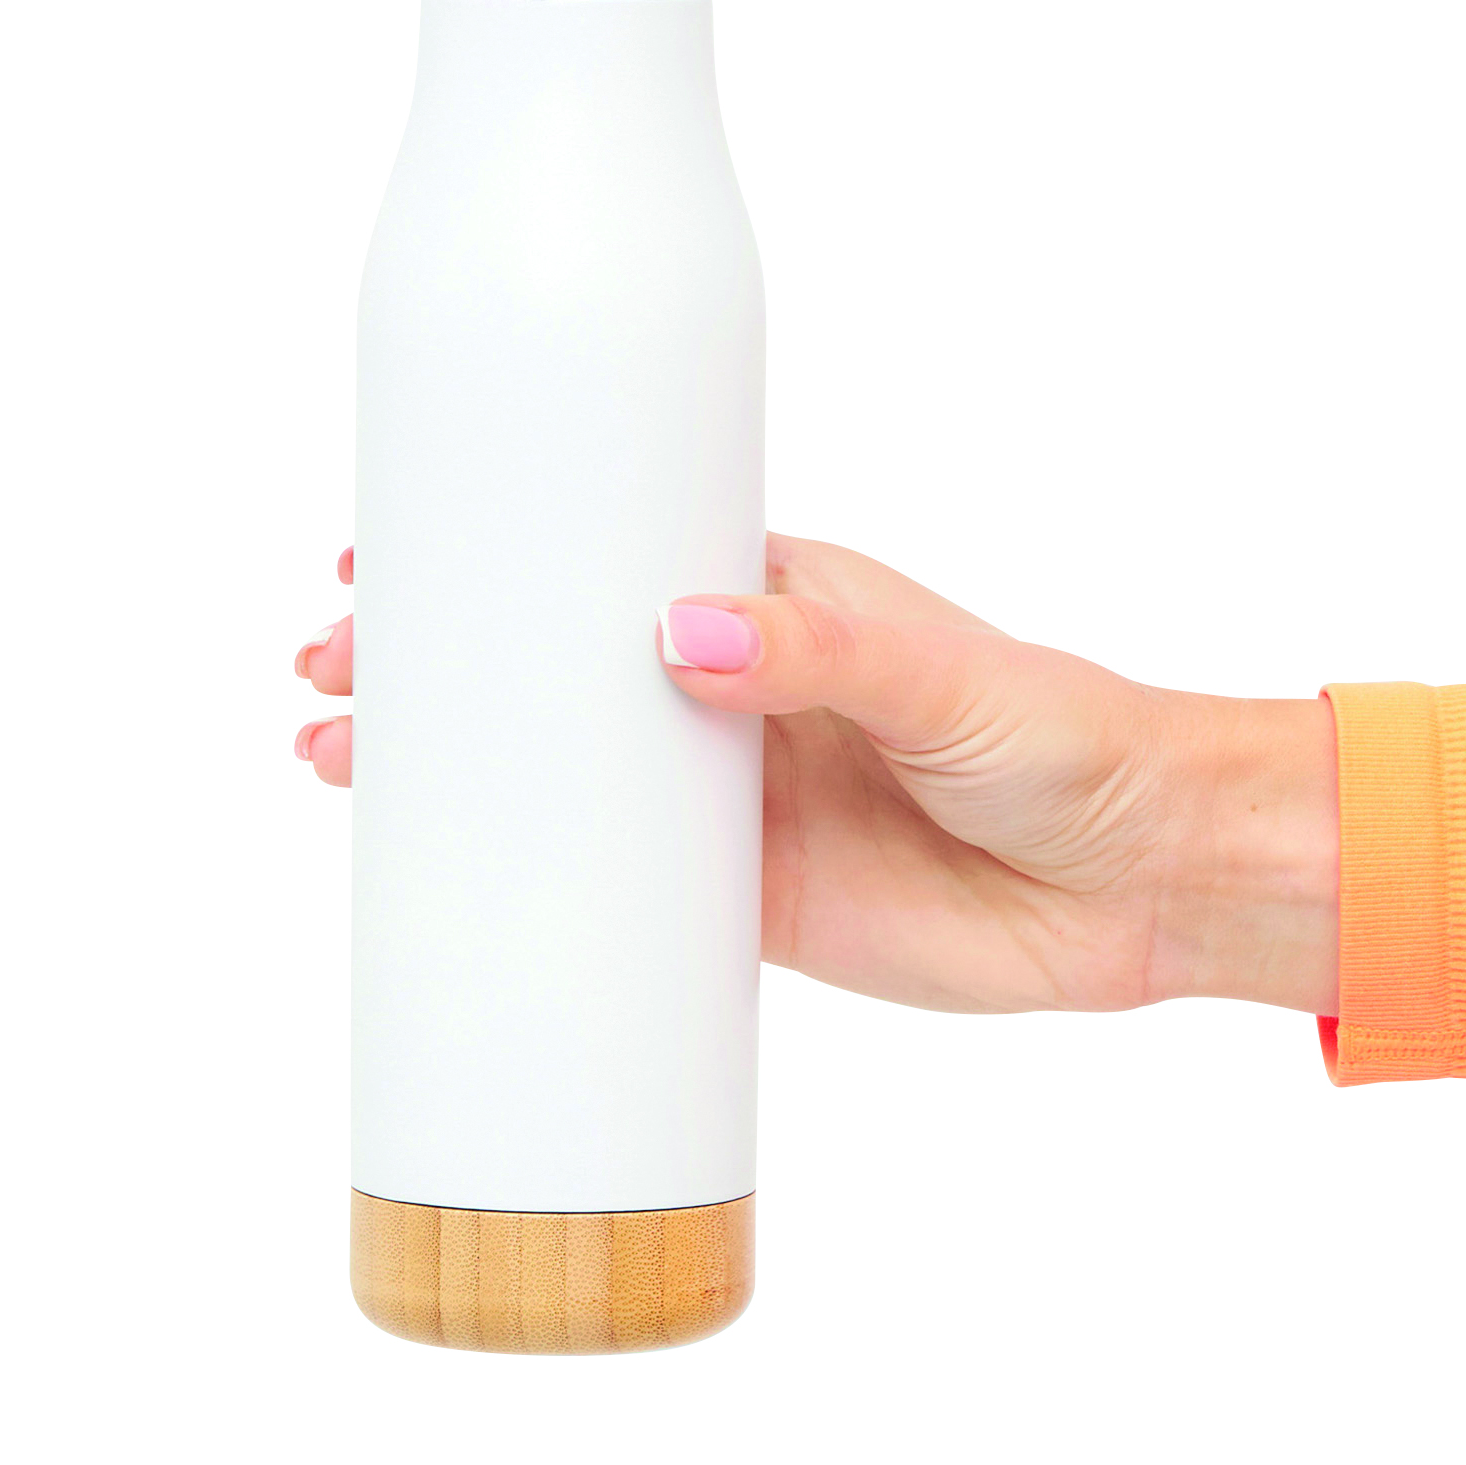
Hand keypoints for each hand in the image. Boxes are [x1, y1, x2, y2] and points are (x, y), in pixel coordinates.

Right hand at [294, 535, 1336, 1014]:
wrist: (1137, 879)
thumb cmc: (1060, 737)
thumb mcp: (939, 676)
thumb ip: (815, 653)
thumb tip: (678, 633)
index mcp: (773, 603)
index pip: (603, 563)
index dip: (495, 560)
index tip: (382, 556)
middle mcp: (736, 695)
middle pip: (554, 671)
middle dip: (439, 667)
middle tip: (328, 672)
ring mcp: (735, 803)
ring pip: (565, 783)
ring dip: (459, 777)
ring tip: (341, 767)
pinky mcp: (752, 909)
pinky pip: (620, 899)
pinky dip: (535, 894)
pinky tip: (449, 890)